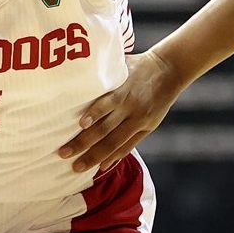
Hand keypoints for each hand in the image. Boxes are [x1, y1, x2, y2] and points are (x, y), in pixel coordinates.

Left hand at [58, 49, 186, 172]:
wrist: (170, 70)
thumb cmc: (138, 66)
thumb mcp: (121, 66)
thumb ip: (103, 77)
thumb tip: (73, 79)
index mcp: (123, 89)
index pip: (106, 104)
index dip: (93, 114)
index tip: (79, 124)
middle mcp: (131, 106)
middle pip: (105, 128)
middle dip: (83, 143)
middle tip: (63, 153)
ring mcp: (139, 119)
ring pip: (115, 142)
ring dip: (95, 156)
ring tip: (77, 167)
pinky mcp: (147, 127)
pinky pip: (129, 145)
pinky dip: (114, 157)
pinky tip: (101, 166)